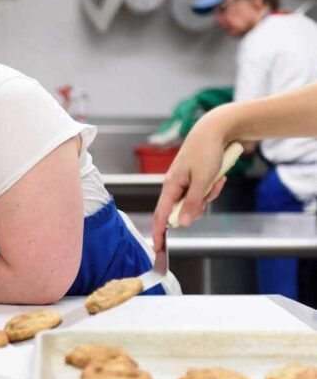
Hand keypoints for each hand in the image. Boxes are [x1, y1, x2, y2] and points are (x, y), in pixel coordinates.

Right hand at [152, 134, 226, 251]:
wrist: (216, 130)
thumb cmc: (205, 151)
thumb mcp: (202, 180)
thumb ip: (192, 203)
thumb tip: (182, 224)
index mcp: (171, 186)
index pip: (161, 215)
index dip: (159, 233)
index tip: (158, 248)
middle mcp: (175, 186)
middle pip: (182, 210)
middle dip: (199, 207)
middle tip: (211, 191)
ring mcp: (185, 182)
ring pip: (195, 202)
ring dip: (209, 195)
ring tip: (218, 179)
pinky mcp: (195, 179)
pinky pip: (203, 193)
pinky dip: (212, 188)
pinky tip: (219, 177)